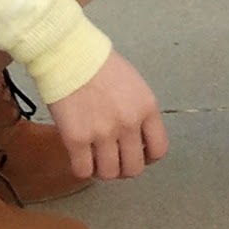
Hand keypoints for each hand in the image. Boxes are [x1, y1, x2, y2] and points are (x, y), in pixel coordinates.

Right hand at [47, 50, 167, 181]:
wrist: (69, 54)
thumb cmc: (99, 64)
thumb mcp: (134, 85)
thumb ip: (139, 112)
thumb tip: (136, 138)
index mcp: (147, 108)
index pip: (158, 150)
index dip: (147, 157)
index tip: (136, 154)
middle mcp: (129, 124)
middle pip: (133, 168)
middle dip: (123, 167)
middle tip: (113, 158)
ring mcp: (103, 133)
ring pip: (109, 173)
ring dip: (102, 170)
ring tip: (95, 158)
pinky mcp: (76, 139)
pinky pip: (83, 171)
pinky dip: (82, 168)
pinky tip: (79, 157)